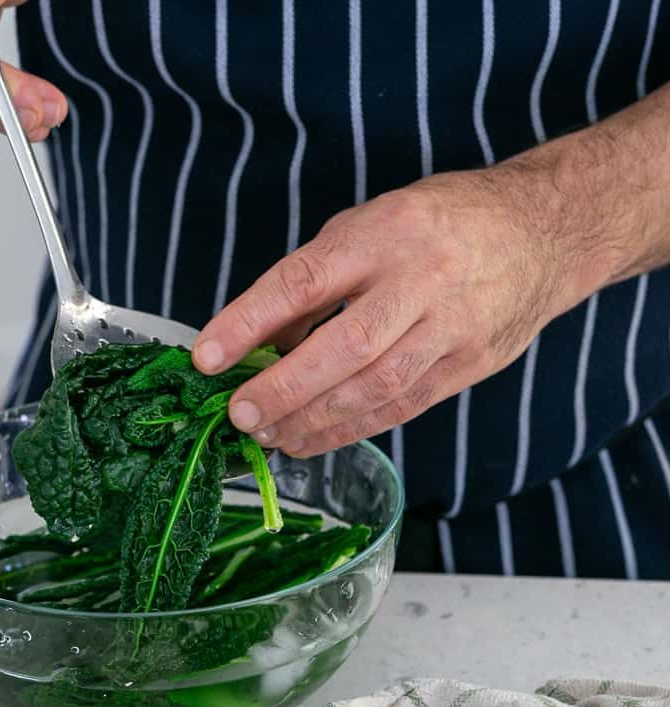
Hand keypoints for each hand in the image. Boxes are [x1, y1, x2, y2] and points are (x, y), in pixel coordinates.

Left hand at [193, 158, 587, 456]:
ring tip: (268, 436)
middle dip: (283, 389)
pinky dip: (350, 429)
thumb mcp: (372, 225)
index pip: (303, 281)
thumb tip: (260, 342)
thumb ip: (319, 279)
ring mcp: (451, 328)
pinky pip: (401, 407)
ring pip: (375, 388)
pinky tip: (311, 440)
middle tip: (239, 416)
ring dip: (313, 420)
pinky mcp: (467, 366)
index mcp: (385, 233)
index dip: (248, 323)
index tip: (205, 358)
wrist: (542, 234)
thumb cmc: (439, 225)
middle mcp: (421, 280)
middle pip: (344, 347)